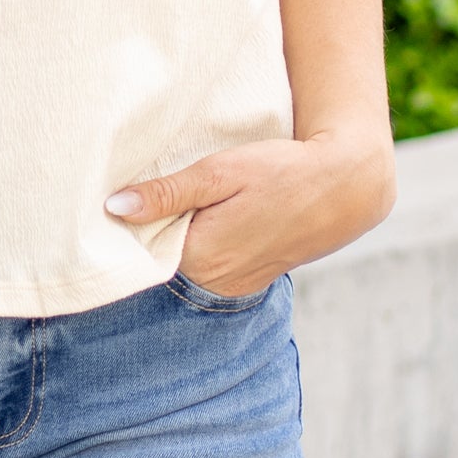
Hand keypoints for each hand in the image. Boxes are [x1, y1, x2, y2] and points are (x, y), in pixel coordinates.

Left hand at [104, 130, 396, 299]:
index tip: (129, 194)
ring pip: (188, 261)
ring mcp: (235, 286)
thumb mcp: (219, 172)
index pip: (142, 247)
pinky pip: (212, 266)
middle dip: (157, 227)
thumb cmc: (280, 171)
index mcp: (202, 256)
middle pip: (164, 256)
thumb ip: (168, 193)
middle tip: (164, 188)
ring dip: (183, 234)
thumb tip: (115, 207)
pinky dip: (205, 243)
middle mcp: (215, 282)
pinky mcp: (250, 280)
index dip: (135, 220)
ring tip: (195, 200)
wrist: (343, 187)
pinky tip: (214, 216)